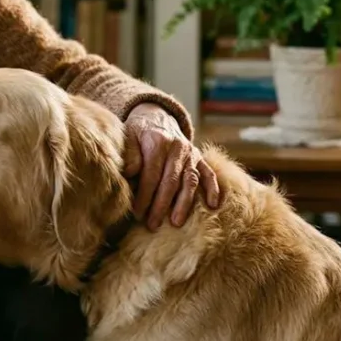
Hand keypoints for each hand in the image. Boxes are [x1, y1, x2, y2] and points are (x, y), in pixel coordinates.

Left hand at [123, 103, 220, 230]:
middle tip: (152, 225)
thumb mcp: (128, 136)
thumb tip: (129, 173)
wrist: (156, 115)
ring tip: (176, 222)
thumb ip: (129, 154)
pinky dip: (212, 189)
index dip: (144, 195)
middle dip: (161, 205)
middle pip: (170, 180)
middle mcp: (177, 147)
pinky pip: (209, 173)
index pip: (151, 174)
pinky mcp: (199, 157)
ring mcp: (190, 153)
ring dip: (184, 203)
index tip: (137, 213)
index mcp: (157, 142)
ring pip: (190, 180)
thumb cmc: (138, 132)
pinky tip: (213, 205)